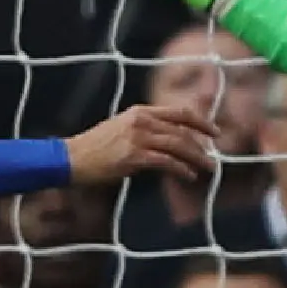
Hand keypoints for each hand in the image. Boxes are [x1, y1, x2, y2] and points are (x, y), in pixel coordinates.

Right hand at [63, 99, 222, 186]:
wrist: (72, 158)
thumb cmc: (95, 147)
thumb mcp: (122, 128)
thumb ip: (145, 130)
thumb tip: (170, 143)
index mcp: (140, 111)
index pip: (179, 113)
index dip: (201, 122)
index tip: (214, 132)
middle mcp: (142, 121)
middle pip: (182, 130)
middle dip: (202, 145)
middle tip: (213, 158)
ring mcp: (138, 138)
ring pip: (178, 145)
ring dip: (197, 158)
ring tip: (207, 168)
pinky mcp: (134, 157)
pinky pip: (167, 162)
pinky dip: (181, 169)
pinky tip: (188, 176)